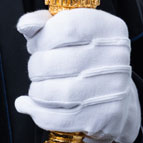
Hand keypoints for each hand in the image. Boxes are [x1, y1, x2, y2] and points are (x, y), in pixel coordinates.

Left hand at [14, 8, 140, 142]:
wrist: (113, 94)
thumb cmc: (83, 57)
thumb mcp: (66, 32)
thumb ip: (43, 24)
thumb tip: (25, 25)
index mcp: (108, 28)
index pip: (67, 28)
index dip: (41, 39)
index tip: (35, 46)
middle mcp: (117, 56)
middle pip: (57, 62)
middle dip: (35, 68)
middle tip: (35, 71)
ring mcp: (115, 88)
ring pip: (58, 93)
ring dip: (37, 92)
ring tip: (36, 89)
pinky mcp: (107, 116)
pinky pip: (61, 118)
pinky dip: (38, 113)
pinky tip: (28, 106)